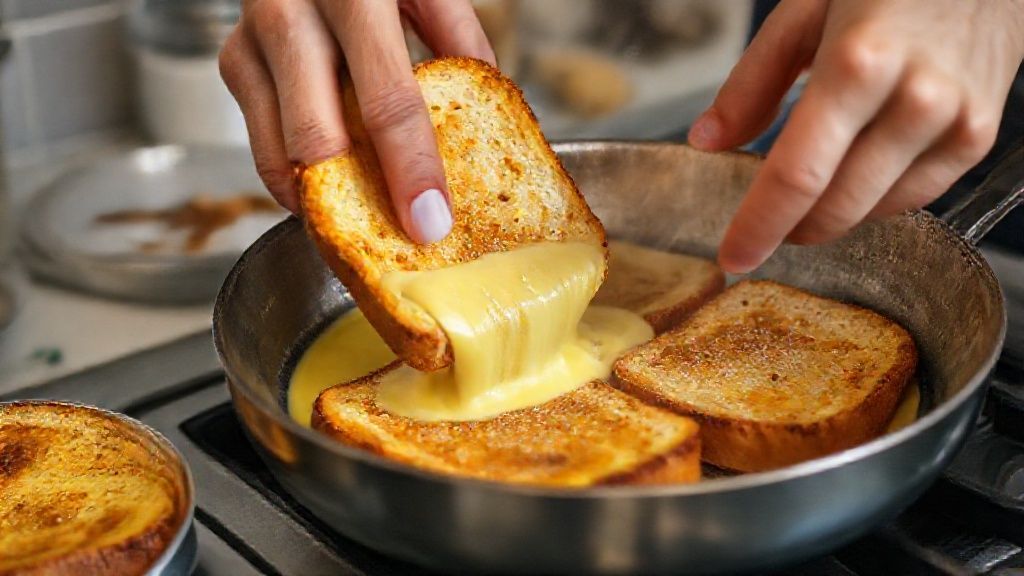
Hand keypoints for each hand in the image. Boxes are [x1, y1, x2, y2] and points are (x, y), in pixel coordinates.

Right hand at [219, 0, 495, 242]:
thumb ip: (458, 37)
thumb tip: (488, 114)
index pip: (387, 98)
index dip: (411, 168)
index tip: (430, 221)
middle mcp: (289, 13)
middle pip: (319, 136)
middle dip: (361, 203)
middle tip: (398, 241)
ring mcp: (251, 40)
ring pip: (280, 152)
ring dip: (326, 201)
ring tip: (368, 225)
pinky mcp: (233, 61)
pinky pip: (263, 144)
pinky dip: (298, 177)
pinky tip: (333, 189)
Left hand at [688, 0, 1023, 272]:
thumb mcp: (804, 11)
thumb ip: (750, 83)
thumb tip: (708, 143)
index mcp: (858, 64)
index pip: (796, 175)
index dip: (759, 226)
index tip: (733, 257)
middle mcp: (914, 99)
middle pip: (834, 206)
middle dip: (789, 228)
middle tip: (764, 223)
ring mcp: (955, 122)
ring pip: (872, 211)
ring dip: (829, 215)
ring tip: (809, 188)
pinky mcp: (979, 138)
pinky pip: (913, 197)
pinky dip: (873, 199)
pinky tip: (855, 174)